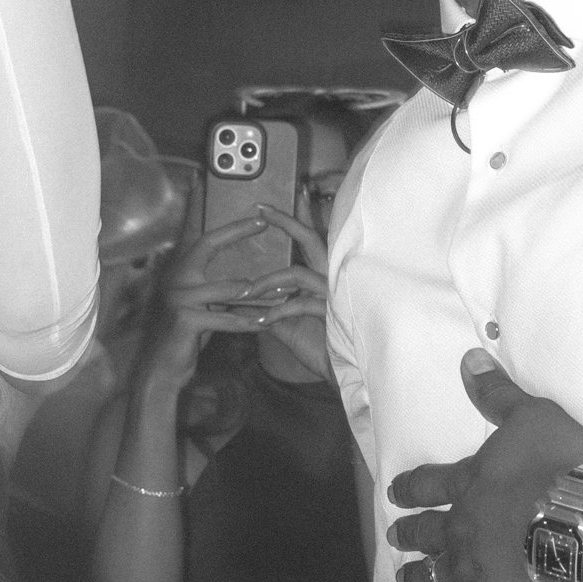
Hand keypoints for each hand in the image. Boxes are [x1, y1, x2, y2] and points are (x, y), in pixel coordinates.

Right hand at [134, 217, 320, 383]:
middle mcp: (175, 279)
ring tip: (284, 289)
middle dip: (236, 233)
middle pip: (208, 246)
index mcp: (179, 273)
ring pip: (228, 290)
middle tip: (265, 225)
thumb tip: (247, 284)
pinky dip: (248, 322)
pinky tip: (267, 323)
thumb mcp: (200, 310)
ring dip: (259, 292)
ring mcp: (178, 298)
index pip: (205, 240)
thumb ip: (216, 294)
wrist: (160, 370)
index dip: (230, 228)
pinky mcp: (185, 320)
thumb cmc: (184, 340)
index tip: (258, 218)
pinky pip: (226, 319)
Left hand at [240, 200, 334, 379]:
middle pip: (311, 240)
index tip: (264, 207)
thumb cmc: (319, 347)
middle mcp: (332, 279)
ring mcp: (334, 294)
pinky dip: (276, 312)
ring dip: (265, 283)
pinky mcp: (333, 315)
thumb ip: (266, 311)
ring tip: (243, 295)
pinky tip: (260, 323)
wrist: (343, 375)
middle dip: (286, 222)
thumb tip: (239, 303)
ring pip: (296, 274)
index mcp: (322, 277)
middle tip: (260, 210)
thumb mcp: (287, 326)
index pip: (308, 241)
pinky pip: (299, 304)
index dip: (290, 221)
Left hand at [388, 351, 582, 581]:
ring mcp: (471, 570)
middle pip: (426, 532)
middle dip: (408, 533)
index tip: (394, 493)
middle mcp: (460, 527)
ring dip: (417, 575)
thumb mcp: (533, 417)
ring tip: (405, 577)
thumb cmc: (561, 468)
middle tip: (394, 536)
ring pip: (433, 574)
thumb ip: (498, 393)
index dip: (410, 488)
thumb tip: (468, 358)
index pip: (428, 484)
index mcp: (469, 484)